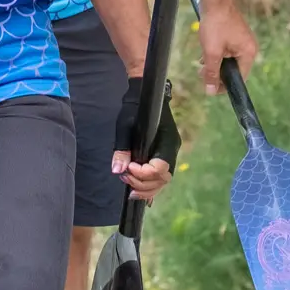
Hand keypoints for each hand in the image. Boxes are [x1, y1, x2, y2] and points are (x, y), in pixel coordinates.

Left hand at [112, 78, 179, 203]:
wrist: (142, 96)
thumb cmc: (134, 108)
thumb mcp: (124, 125)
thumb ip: (122, 148)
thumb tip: (117, 171)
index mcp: (167, 140)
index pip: (161, 167)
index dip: (144, 172)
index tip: (129, 167)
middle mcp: (171, 149)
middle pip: (164, 178)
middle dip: (144, 184)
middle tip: (126, 179)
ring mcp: (168, 153)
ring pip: (162, 181)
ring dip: (146, 188)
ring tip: (129, 189)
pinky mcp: (162, 155)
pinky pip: (159, 177)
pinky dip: (150, 187)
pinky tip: (139, 193)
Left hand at [199, 1, 256, 94]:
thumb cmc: (216, 25)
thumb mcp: (212, 52)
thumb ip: (212, 72)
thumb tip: (210, 92)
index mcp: (248, 53)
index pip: (239, 78)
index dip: (225, 85)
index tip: (211, 88)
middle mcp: (248, 48)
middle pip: (233, 69)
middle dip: (217, 73)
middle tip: (202, 75)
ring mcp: (242, 40)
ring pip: (228, 59)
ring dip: (215, 63)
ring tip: (201, 65)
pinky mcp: (234, 33)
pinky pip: (226, 49)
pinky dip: (216, 53)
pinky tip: (204, 54)